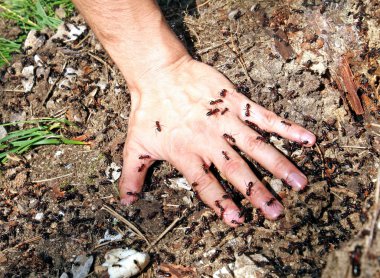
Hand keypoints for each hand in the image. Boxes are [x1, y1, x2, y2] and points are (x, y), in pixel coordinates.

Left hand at [118, 56, 315, 226]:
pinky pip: (264, 117)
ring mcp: (225, 122)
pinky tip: (306, 139)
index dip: (221, 203)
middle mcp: (209, 142)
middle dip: (257, 193)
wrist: (159, 73)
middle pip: (237, 171)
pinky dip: (286, 128)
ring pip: (256, 147)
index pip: (206, 185)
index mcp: (187, 155)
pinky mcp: (236, 103)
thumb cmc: (148, 110)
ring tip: (299, 184)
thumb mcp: (134, 145)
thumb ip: (132, 176)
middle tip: (276, 213)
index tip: (238, 220)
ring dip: (279, 166)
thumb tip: (125, 202)